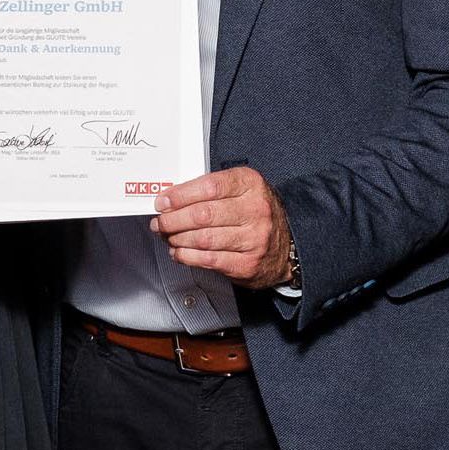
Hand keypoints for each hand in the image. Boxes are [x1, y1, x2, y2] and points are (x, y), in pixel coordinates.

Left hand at [149, 166, 293, 288]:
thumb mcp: (242, 189)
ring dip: (177, 239)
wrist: (288, 245)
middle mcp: (255, 210)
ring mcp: (253, 239)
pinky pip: (209, 260)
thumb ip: (212, 189)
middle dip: (173, 219)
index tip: (163, 201)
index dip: (180, 195)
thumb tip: (172, 198)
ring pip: (203, 239)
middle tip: (160, 222)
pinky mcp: (247, 264)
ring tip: (168, 236)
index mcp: (251, 185)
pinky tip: (179, 252)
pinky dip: (187, 257)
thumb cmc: (257, 213)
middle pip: (203, 214)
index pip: (210, 187)